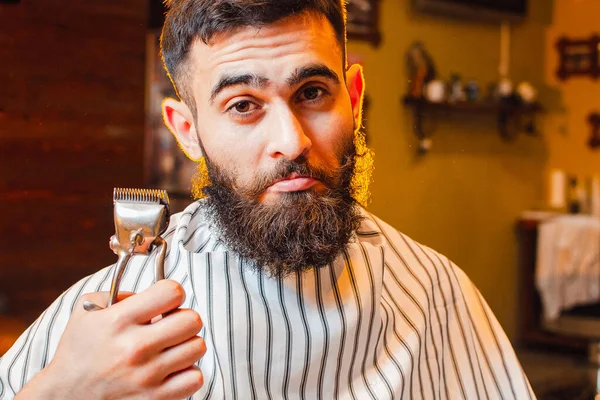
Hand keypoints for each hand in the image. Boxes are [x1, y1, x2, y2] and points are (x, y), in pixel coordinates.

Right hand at [17, 280, 205, 399]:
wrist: (64, 396)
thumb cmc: (79, 350)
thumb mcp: (87, 309)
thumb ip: (119, 292)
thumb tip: (152, 292)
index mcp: (119, 321)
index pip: (171, 292)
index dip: (172, 292)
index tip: (165, 300)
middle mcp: (135, 348)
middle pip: (192, 319)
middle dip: (183, 317)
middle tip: (170, 324)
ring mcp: (147, 375)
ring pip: (197, 347)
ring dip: (186, 344)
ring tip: (169, 346)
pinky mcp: (155, 398)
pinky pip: (195, 378)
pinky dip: (187, 372)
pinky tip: (171, 368)